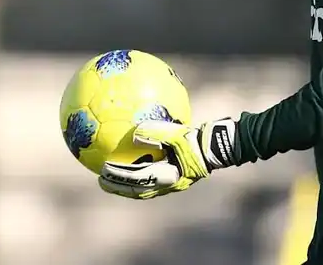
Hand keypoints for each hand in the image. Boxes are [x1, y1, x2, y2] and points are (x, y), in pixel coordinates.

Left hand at [99, 118, 236, 199]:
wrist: (220, 147)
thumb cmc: (200, 140)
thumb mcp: (179, 135)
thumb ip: (157, 132)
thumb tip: (135, 133)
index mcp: (167, 176)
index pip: (137, 179)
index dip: (118, 177)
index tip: (102, 171)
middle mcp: (168, 184)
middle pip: (138, 190)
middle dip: (119, 187)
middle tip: (102, 180)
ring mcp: (173, 183)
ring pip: (145, 188)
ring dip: (128, 185)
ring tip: (114, 178)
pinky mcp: (177, 177)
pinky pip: (153, 179)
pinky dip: (140, 176)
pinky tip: (136, 163)